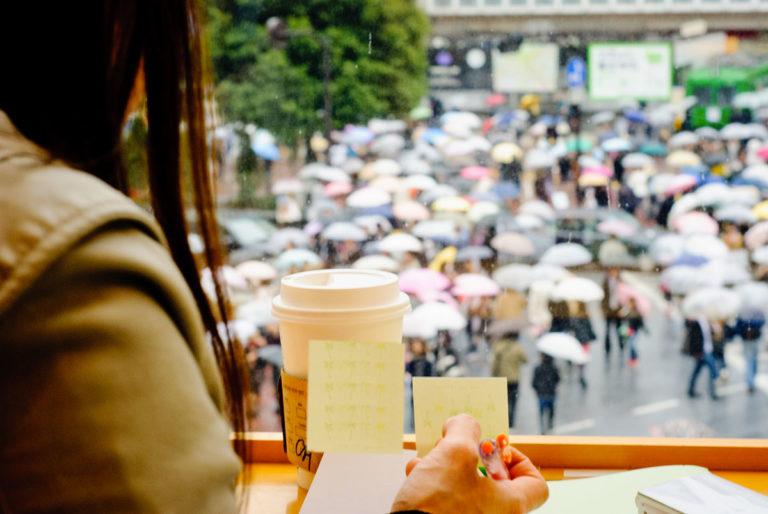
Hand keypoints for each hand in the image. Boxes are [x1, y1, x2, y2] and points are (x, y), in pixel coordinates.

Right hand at [391, 414, 547, 513]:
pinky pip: (449, 499)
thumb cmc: (436, 502)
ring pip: (467, 487)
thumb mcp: (454, 452)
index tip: (495, 450)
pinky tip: (416, 472)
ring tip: (429, 457)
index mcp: (510, 505)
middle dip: (471, 456)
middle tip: (456, 446)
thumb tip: (464, 424)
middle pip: (495, 481)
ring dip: (448, 466)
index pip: (536, 484)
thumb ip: (465, 429)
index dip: (519, 460)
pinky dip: (435, 482)